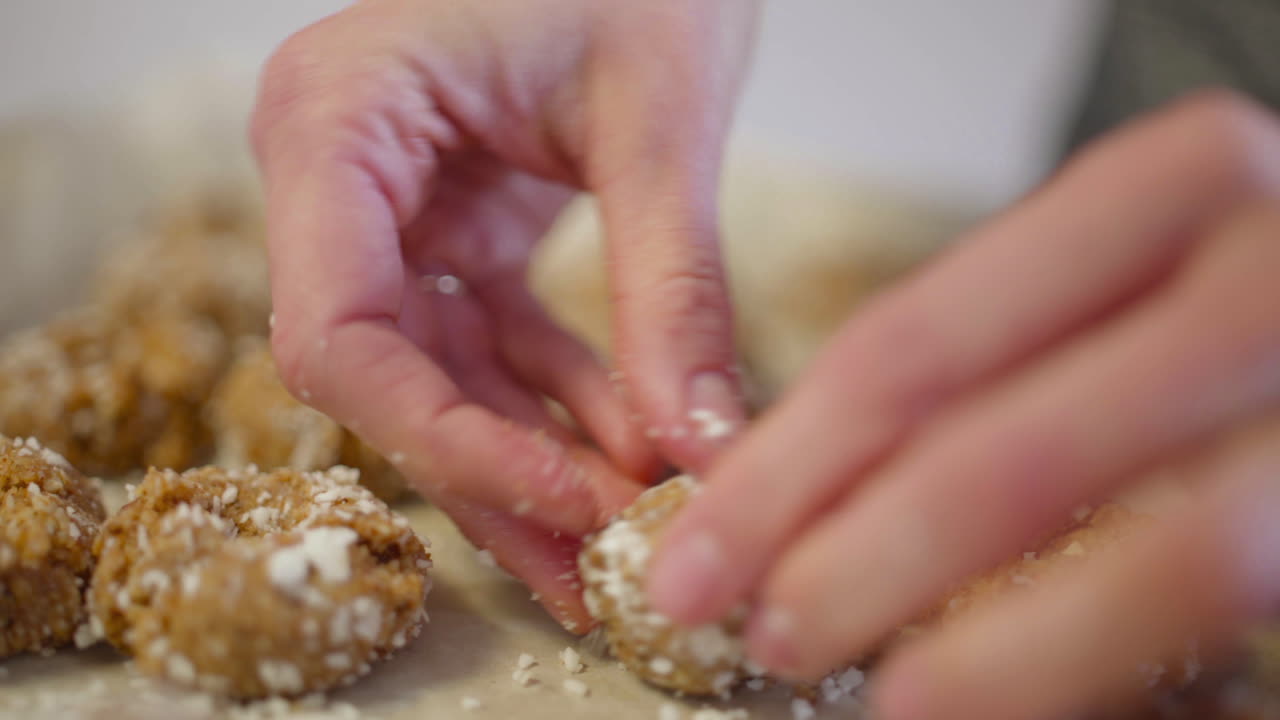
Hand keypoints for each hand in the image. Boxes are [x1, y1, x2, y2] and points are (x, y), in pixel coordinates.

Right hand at [251, 0, 758, 628]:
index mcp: (336, 123)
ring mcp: (392, 213)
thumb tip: (702, 446)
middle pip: (392, 380)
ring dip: (543, 461)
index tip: (573, 500)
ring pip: (447, 380)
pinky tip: (641, 455)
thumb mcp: (656, 114)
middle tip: (611, 563)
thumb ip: (672, 283)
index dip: (448, 442)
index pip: (341, 335)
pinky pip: (499, 346)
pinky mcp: (456, 235)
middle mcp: (338, 182)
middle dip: (506, 477)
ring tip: (633, 536)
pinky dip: (568, 404)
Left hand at [647, 90, 1279, 717]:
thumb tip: (793, 492)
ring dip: (985, 645)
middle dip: (853, 559)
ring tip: (873, 694)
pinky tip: (978, 693)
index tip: (698, 548)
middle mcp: (1265, 272)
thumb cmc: (1234, 297)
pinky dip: (1082, 655)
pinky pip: (1216, 591)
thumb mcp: (1109, 281)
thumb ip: (982, 364)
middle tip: (757, 628)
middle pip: (1005, 441)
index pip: (919, 341)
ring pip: (1157, 547)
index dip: (787, 465)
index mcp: (1171, 189)